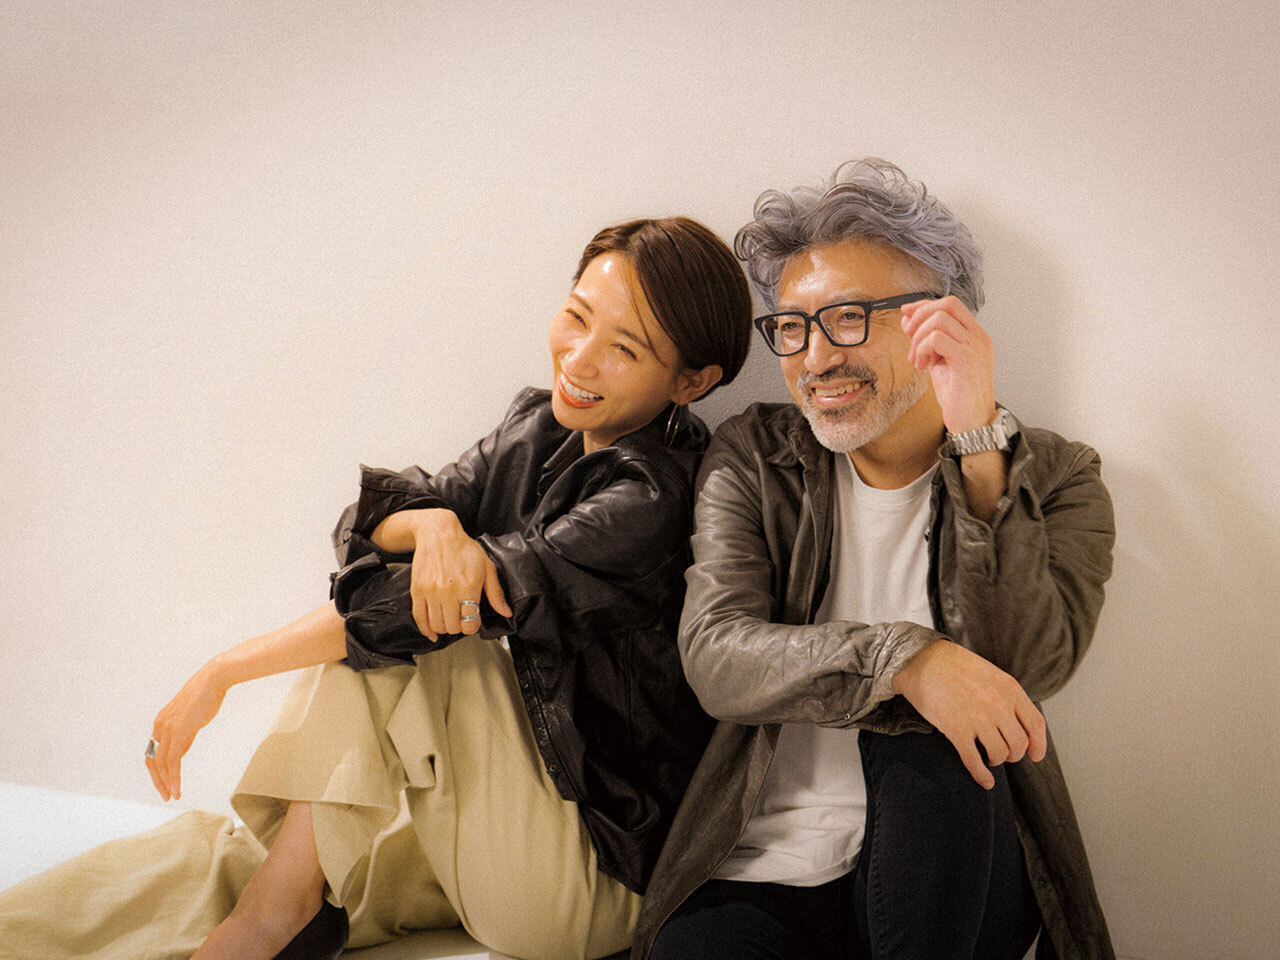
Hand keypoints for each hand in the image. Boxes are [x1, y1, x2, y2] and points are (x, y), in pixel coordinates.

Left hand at [146, 664, 226, 800]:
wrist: (214, 679)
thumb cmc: (207, 696)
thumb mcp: (191, 719)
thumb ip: (183, 736)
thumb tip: (180, 751)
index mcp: (161, 722)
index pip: (153, 753)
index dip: (158, 771)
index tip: (166, 783)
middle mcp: (159, 726)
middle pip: (152, 761)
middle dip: (158, 781)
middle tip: (167, 795)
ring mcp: (167, 729)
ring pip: (161, 764)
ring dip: (166, 783)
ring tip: (173, 795)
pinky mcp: (179, 732)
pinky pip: (173, 761)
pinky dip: (174, 777)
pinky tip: (178, 788)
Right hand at [405, 509, 511, 639]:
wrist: (438, 533)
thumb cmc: (464, 549)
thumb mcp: (487, 568)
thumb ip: (495, 593)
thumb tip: (506, 612)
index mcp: (468, 586)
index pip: (470, 624)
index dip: (473, 625)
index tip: (473, 620)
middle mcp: (448, 591)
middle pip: (453, 627)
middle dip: (459, 626)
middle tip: (461, 617)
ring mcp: (431, 591)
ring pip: (437, 625)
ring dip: (445, 627)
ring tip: (449, 618)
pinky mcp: (417, 590)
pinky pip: (419, 618)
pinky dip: (426, 629)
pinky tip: (432, 632)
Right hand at [892, 639, 1046, 788]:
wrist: (920, 660)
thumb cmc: (954, 666)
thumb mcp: (990, 673)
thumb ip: (1007, 695)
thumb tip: (1018, 722)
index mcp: (1009, 688)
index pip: (1036, 724)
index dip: (1039, 745)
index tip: (1035, 755)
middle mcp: (997, 704)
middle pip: (1019, 744)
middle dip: (1013, 754)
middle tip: (1004, 753)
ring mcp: (977, 718)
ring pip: (999, 754)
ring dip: (996, 760)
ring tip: (988, 757)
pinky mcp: (956, 730)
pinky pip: (974, 761)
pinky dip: (982, 775)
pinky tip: (985, 780)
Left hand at [900, 296, 995, 433]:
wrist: (973, 423)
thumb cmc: (958, 396)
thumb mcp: (938, 362)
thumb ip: (925, 340)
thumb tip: (907, 320)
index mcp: (975, 336)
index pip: (951, 304)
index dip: (925, 305)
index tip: (906, 313)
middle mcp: (979, 338)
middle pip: (948, 304)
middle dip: (920, 316)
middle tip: (909, 339)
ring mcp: (975, 348)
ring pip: (939, 320)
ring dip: (919, 338)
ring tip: (917, 360)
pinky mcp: (966, 360)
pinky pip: (937, 338)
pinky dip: (922, 348)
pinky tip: (922, 366)